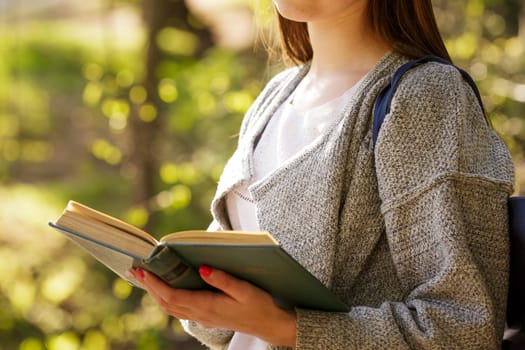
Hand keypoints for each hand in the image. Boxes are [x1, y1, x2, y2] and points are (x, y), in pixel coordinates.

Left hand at [130, 266, 296, 346]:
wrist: (270, 324)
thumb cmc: (260, 305)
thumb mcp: (245, 289)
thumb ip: (223, 279)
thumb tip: (203, 268)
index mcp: (208, 306)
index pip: (173, 296)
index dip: (156, 284)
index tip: (144, 271)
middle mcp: (202, 313)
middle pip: (167, 303)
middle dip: (150, 287)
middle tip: (136, 271)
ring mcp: (204, 316)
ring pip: (172, 307)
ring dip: (156, 294)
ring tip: (146, 279)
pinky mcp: (207, 315)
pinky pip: (180, 308)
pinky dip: (168, 298)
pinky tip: (166, 289)